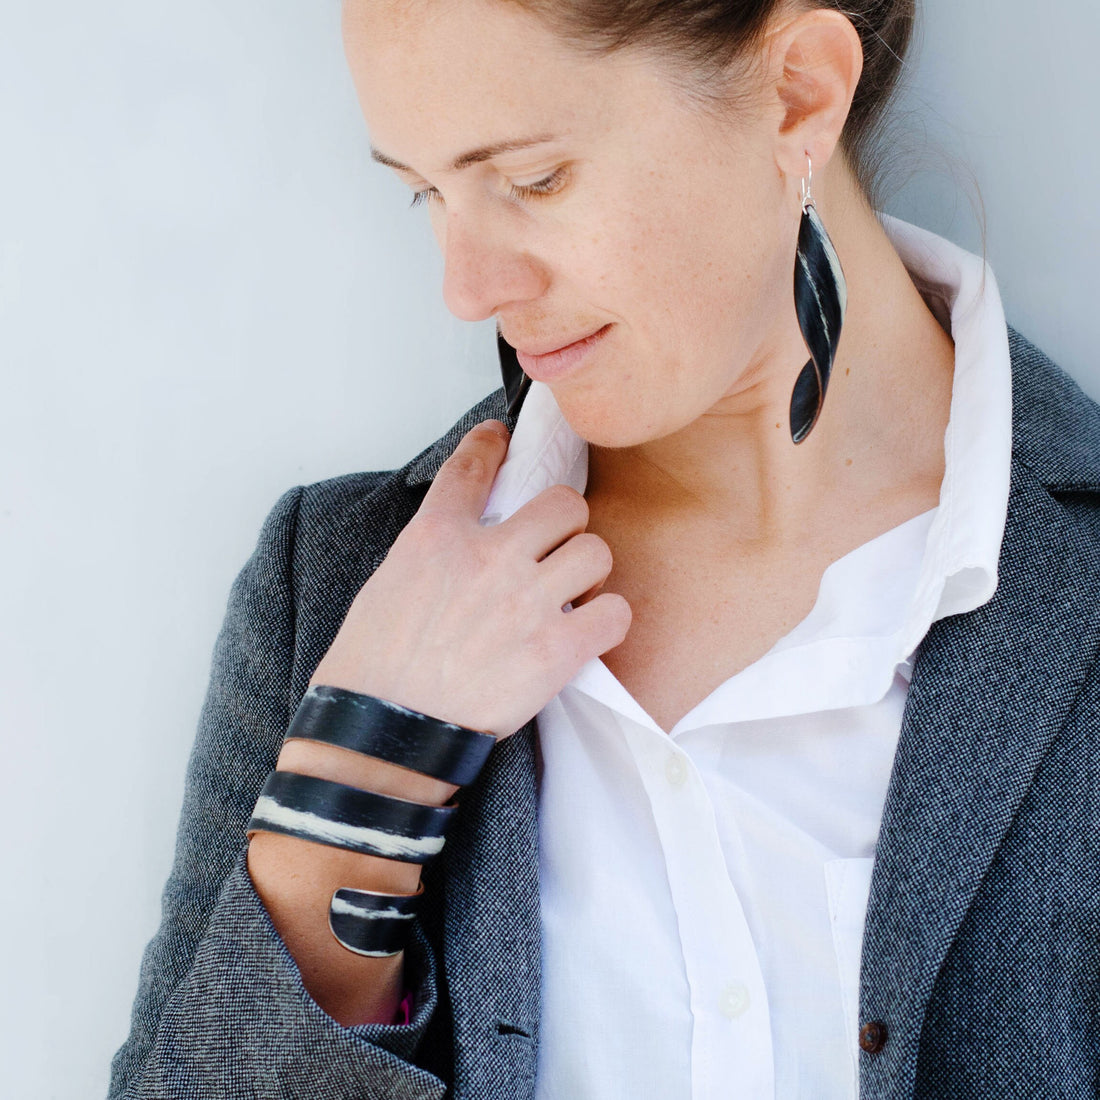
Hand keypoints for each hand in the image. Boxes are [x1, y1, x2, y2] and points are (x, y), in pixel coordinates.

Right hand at [309, 420, 630, 738]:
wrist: (381, 734)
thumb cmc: (372, 671)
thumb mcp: (384, 586)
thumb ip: (432, 553)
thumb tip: (461, 547)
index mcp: (436, 538)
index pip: (472, 465)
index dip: (491, 444)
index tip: (500, 439)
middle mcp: (486, 558)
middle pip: (563, 503)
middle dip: (565, 525)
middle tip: (554, 551)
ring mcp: (524, 602)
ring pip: (596, 551)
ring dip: (588, 572)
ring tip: (572, 595)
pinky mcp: (554, 651)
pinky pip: (615, 613)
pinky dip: (607, 620)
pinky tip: (586, 632)